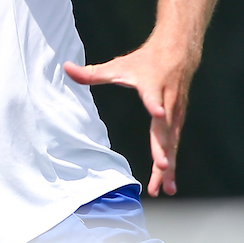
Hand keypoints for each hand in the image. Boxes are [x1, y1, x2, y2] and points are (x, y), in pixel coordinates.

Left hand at [63, 42, 194, 196]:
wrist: (177, 53)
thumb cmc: (144, 61)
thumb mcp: (118, 65)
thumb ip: (92, 73)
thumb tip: (65, 68)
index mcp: (152, 86)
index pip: (153, 96)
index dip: (155, 104)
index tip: (158, 112)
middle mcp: (167, 102)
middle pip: (165, 128)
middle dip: (164, 147)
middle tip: (163, 166)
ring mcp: (175, 114)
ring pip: (171, 143)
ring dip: (169, 166)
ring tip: (165, 189)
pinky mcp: (177, 122)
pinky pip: (173, 146)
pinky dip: (170, 165)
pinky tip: (167, 185)